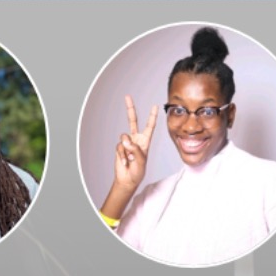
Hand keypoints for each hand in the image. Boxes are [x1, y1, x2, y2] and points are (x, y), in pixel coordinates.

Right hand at [100, 95, 155, 221]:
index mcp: (145, 141)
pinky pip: (119, 146)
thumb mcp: (141, 160)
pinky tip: (125, 161)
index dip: (152, 116)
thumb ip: (135, 149)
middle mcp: (136, 139)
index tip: (155, 106)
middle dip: (130, 108)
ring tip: (130, 158)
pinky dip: (122, 155)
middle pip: (133, 121)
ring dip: (127, 149)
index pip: (149, 126)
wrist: (127, 179)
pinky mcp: (119, 147)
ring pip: (124, 136)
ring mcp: (127, 142)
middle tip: (127, 96)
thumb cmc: (138, 171)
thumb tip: (126, 140)